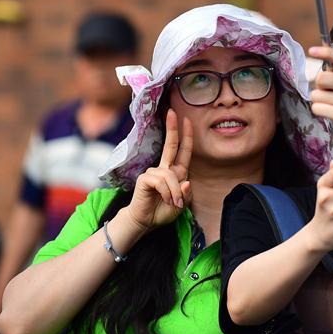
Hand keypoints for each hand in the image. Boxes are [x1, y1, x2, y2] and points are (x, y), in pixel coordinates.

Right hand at [123, 110, 192, 232]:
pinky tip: (166, 200)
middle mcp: (165, 169)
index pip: (182, 151)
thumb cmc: (163, 211)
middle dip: (172, 128)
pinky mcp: (145, 178)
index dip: (186, 136)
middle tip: (172, 112)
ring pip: (170, 175)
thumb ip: (187, 194)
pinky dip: (167, 192)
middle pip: (170, 145)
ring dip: (175, 192)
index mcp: (176, 172)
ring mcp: (154, 172)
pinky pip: (161, 181)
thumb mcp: (181, 204)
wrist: (146, 221)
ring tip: (174, 203)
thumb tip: (187, 181)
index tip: (187, 120)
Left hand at [308, 45, 332, 149]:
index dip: (325, 52)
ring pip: (316, 94)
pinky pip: (316, 107)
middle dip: (319, 86)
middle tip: (329, 93)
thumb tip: (321, 57)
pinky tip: (331, 114)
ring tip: (332, 106)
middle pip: (322, 77)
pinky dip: (320, 111)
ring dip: (319, 101)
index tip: (311, 50)